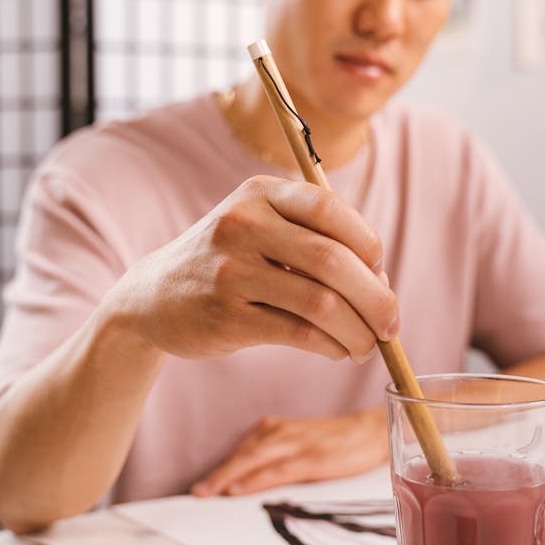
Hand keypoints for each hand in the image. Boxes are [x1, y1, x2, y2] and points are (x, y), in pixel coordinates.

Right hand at [108, 175, 398, 363]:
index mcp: (260, 193)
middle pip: (333, 261)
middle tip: (392, 325)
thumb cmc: (228, 262)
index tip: (380, 272)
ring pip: (321, 303)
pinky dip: (331, 345)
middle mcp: (242, 225)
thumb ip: (315, 241)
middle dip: (376, 298)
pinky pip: (298, 333)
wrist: (152, 298)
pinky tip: (338, 351)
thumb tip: (381, 284)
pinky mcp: (227, 317)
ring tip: (368, 346)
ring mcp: (231, 271)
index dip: (368, 243)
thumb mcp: (259, 227)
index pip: (330, 209)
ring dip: (358, 331)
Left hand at [190, 408, 388, 495]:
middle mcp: (281, 432)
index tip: (198, 488)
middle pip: (242, 455)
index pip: (241, 450)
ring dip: (228, 477)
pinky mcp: (313, 458)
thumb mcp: (299, 442)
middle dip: (217, 475)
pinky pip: (278, 469)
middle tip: (195, 494)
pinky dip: (256, 479)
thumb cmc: (334, 440)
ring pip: (254, 460)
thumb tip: (244, 481)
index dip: (219, 468)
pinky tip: (239, 489)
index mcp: (275, 427)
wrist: (371, 431)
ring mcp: (297, 444)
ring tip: (208, 493)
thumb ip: (274, 455)